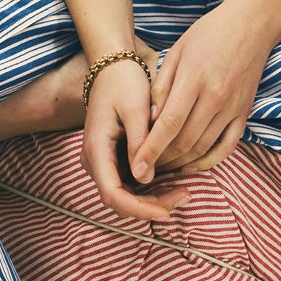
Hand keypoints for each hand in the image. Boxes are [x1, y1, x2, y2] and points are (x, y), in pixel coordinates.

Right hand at [80, 39, 190, 223]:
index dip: (139, 209)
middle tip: (185, 196)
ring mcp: (104, 162)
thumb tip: (145, 179)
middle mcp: (95, 161)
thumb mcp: (135, 109)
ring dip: (154, 199)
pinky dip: (151, 187)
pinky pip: (131, 183)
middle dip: (152, 206)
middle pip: (121, 200)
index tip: (167, 212)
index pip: (113, 195)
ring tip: (184, 191)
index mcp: (96, 149)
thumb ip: (140, 144)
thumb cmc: (124, 83)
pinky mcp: (114, 159)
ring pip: (127, 195)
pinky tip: (174, 181)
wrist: (113, 67)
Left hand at [132, 0, 274, 181]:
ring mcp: (233, 107)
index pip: (169, 123)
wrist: (251, 24)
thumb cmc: (208, 33)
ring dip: (181, 163)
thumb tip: (149, 119)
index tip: (137, 166)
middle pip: (185, 141)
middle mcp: (215, 97)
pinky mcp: (245, 113)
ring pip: (203, 148)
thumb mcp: (176, 51)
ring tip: (163, 167)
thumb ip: (162, 86)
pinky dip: (209, 162)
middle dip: (162, 159)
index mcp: (193, 79)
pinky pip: (227, 147)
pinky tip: (192, 166)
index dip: (151, 148)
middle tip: (146, 166)